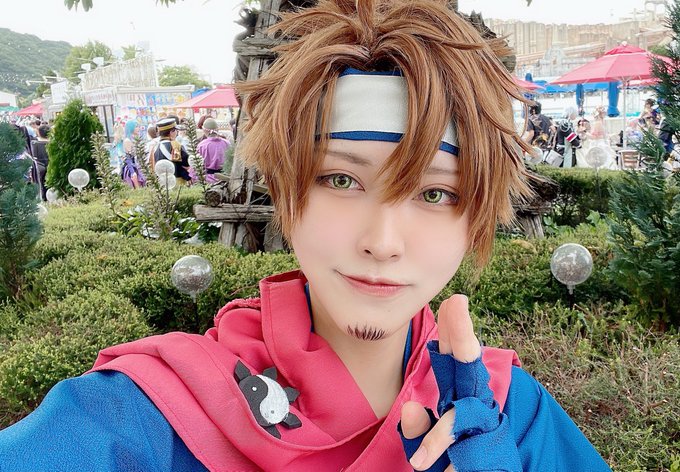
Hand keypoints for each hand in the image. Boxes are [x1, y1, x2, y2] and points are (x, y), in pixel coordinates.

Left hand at [400, 295, 479, 470]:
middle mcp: (477, 405)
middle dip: (461, 337)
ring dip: (441, 438)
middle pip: (470, 368)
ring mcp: (487, 428)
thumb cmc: (451, 459)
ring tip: (420, 463)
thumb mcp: (427, 442)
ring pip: (464, 418)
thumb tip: (411, 409)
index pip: (454, 358)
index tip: (454, 298)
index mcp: (460, 395)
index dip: (453, 328)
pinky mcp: (492, 455)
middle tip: (457, 304)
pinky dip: (454, 470)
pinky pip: (471, 458)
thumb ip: (418, 427)